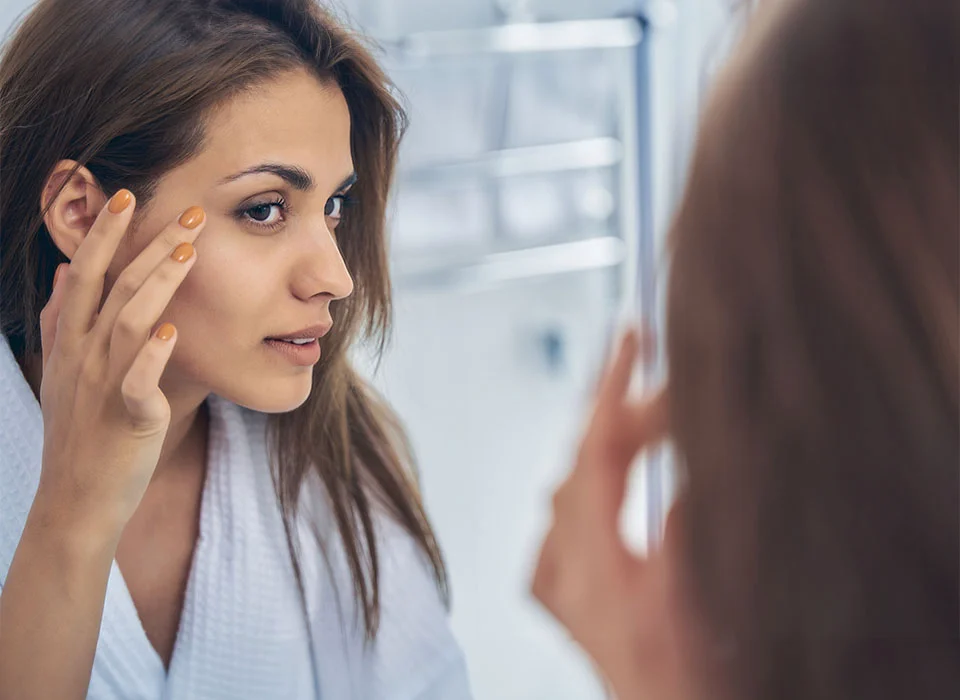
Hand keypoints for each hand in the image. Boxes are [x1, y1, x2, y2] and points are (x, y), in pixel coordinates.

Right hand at [33, 190, 205, 542]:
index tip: (125, 195)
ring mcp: (103, 385)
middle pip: (114, 287)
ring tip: (188, 251)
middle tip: (188, 211)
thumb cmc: (80, 433)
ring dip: (158, 283)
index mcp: (71, 342)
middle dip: (148, 244)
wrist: (77, 500)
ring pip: (129, 321)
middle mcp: (84, 356)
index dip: (104, 235)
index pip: (84, 275)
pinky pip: (138, 382)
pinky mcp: (128, 418)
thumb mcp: (60, 373)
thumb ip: (61, 322)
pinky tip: (172, 330)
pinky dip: (153, 356)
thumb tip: (62, 274)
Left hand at [531, 329, 680, 698]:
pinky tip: (596, 479)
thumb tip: (685, 467)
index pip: (597, 453)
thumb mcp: (695, 600)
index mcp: (596, 565)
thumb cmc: (686, 681)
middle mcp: (565, 571)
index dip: (614, 391)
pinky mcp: (562, 597)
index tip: (630, 338)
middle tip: (647, 363)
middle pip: (581, 464)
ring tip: (636, 409)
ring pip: (568, 489)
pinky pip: (559, 525)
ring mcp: (559, 584)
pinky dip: (584, 487)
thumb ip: (686, 531)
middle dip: (616, 409)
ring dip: (603, 444)